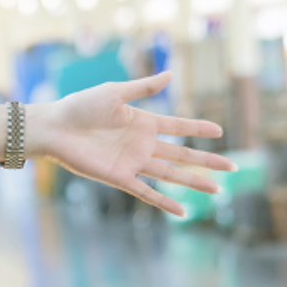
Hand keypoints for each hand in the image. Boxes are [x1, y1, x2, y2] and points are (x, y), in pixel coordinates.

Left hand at [29, 72, 233, 215]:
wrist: (53, 127)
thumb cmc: (79, 106)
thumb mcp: (115, 92)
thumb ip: (144, 87)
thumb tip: (171, 74)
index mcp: (142, 122)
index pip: (178, 126)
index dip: (198, 128)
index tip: (220, 131)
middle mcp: (141, 144)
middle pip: (182, 153)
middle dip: (207, 160)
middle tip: (233, 168)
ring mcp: (132, 162)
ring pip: (171, 174)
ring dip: (194, 182)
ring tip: (218, 190)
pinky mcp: (119, 177)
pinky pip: (146, 193)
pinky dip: (165, 202)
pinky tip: (183, 212)